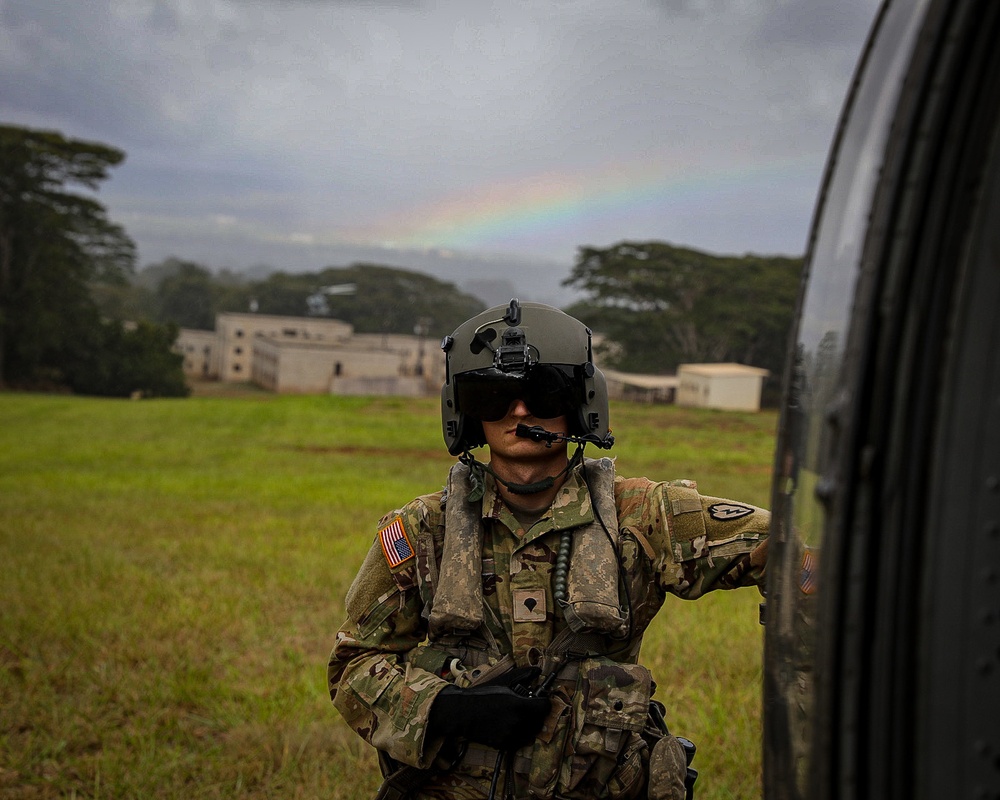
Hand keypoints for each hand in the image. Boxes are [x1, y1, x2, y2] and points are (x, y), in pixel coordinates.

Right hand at [428, 679, 548, 749]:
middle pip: (540, 721)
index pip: (545, 707)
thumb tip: (538, 670)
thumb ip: (523, 675)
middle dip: (537, 713)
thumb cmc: (484, 693)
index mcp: (519, 705)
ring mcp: (511, 736)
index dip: (544, 701)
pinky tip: (510, 725)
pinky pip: (520, 741)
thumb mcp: (504, 680)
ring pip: (531, 733)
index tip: (539, 699)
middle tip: (528, 707)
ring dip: (530, 724)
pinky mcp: (504, 745)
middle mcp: (518, 723)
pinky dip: (519, 734)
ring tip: (519, 716)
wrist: (463, 712)